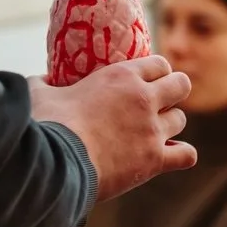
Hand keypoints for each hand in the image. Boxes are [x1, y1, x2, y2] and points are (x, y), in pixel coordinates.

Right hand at [28, 54, 196, 201]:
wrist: (56, 163)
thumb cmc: (46, 124)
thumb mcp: (39, 93)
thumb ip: (44, 83)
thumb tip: (40, 80)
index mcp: (121, 76)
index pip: (159, 63)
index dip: (156, 72)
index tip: (148, 81)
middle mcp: (144, 99)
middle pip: (181, 85)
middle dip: (173, 92)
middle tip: (158, 103)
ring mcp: (152, 130)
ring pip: (181, 119)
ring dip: (170, 125)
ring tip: (155, 132)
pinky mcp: (154, 160)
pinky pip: (186, 154)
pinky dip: (181, 155)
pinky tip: (169, 157)